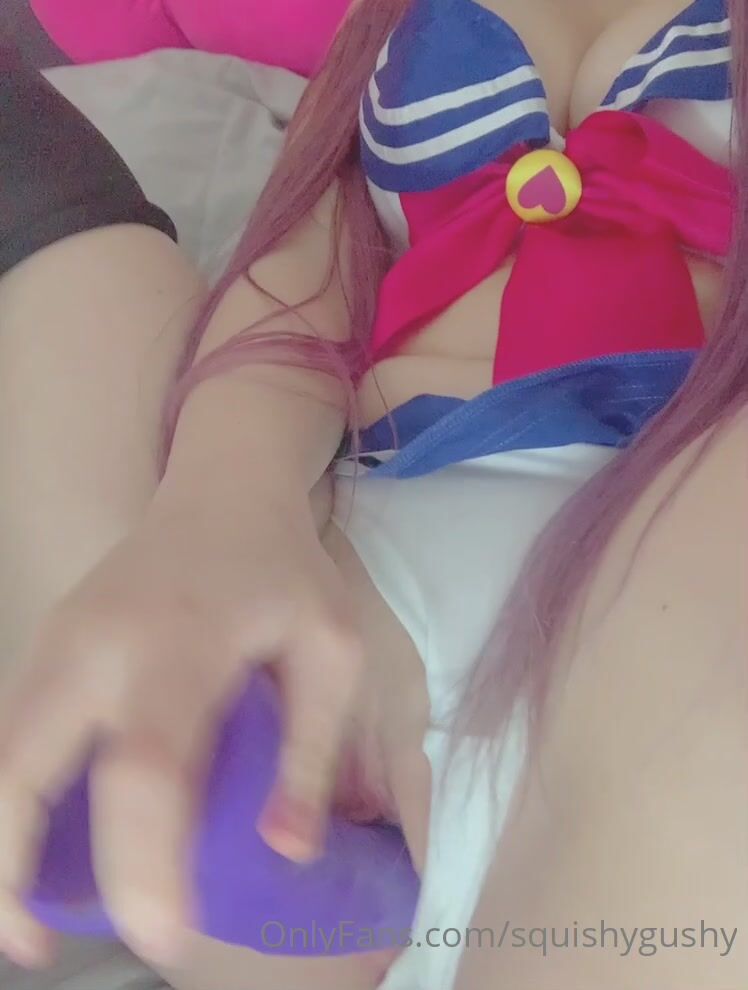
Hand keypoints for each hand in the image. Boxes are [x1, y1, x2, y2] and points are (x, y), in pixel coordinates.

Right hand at [0, 494, 363, 967]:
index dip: (143, 865)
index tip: (163, 937)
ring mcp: (59, 636)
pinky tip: (34, 838)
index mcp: (182, 642)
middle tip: (43, 948)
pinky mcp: (48, 639)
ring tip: (30, 914)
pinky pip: (10, 728)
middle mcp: (99, 643)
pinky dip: (10, 793)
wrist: (225, 488)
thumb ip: (310, 747)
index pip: (145, 768)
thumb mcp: (330, 650)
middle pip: (24, 766)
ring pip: (1, 751)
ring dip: (0, 837)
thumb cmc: (285, 571)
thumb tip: (286, 852)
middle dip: (15, 869)